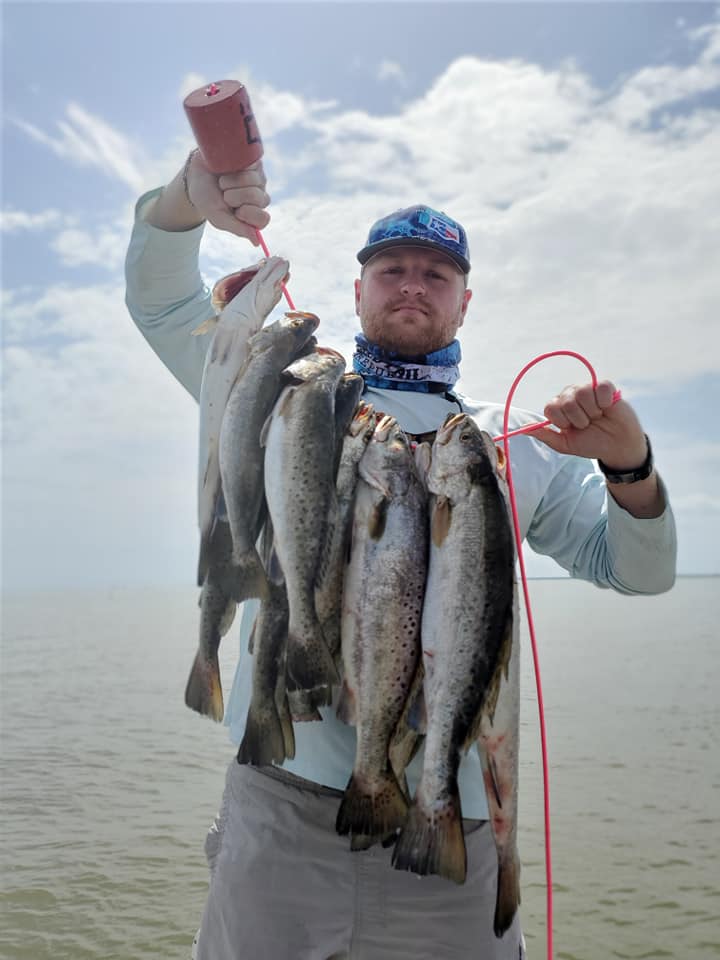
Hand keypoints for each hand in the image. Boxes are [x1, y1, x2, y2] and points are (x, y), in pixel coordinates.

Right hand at [185, 152, 270, 243]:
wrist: (195, 174)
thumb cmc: (207, 198)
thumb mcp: (218, 217)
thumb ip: (237, 228)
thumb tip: (257, 242)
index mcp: (252, 216)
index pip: (264, 219)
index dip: (249, 214)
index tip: (236, 211)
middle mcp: (259, 198)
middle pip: (258, 198)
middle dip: (235, 196)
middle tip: (224, 195)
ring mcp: (258, 179)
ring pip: (254, 181)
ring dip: (232, 182)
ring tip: (223, 182)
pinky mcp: (254, 163)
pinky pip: (250, 166)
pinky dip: (234, 168)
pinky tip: (228, 169)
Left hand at [532, 380, 648, 468]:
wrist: (616, 446)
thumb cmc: (590, 443)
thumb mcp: (565, 444)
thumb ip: (545, 436)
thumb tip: (523, 429)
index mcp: (559, 407)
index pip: (550, 407)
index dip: (562, 421)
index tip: (571, 428)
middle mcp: (570, 395)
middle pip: (566, 402)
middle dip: (579, 420)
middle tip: (587, 424)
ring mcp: (587, 389)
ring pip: (582, 393)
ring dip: (592, 412)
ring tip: (597, 417)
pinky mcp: (605, 387)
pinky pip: (600, 387)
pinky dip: (604, 401)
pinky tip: (607, 407)